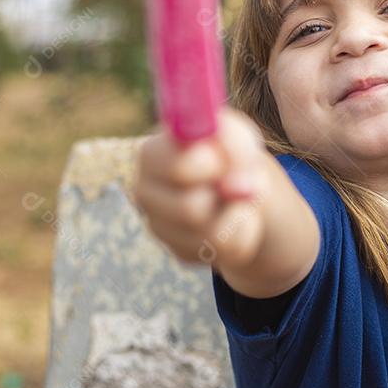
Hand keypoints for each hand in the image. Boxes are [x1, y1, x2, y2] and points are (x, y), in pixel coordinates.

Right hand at [130, 106, 270, 268]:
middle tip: (234, 182)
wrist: (234, 185)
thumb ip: (236, 147)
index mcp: (152, 153)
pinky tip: (232, 218)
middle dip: (225, 196)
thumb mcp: (239, 136)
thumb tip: (236, 187)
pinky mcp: (178, 250)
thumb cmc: (229, 154)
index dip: (207, 167)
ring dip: (239, 215)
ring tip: (239, 199)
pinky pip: (223, 250)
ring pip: (211, 234)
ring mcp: (158, 225)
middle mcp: (145, 190)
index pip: (175, 168)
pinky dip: (243, 234)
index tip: (221, 162)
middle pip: (191, 209)